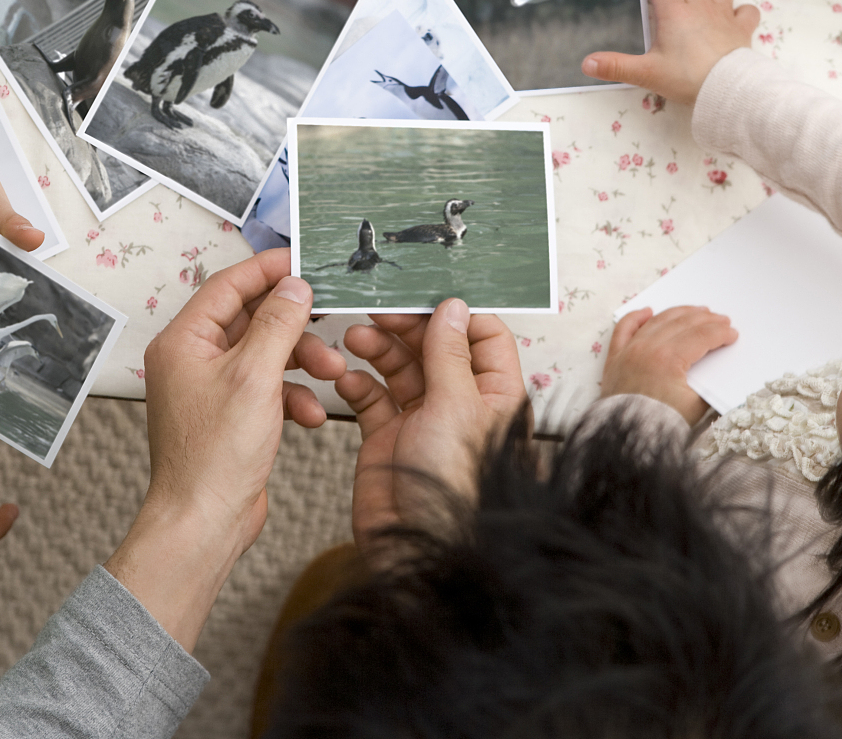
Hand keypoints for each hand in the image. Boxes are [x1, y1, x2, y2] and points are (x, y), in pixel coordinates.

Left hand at [104, 248, 344, 648]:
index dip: (268, 269)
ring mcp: (210, 388)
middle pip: (251, 318)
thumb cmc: (214, 456)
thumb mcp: (255, 377)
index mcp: (184, 341)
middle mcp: (192, 359)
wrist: (204, 521)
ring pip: (265, 353)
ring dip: (301, 360)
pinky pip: (267, 387)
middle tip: (329, 318)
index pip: (228, 285)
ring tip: (330, 371)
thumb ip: (278, 324)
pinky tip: (310, 414)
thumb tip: (294, 286)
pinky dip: (292, 395)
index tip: (303, 261)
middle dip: (294, 324)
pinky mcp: (229, 415)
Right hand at [336, 299, 527, 552]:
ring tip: (357, 337)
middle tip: (378, 309)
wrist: (418, 547)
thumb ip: (448, 354)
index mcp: (494, 393)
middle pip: (435, 346)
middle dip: (406, 325)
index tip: (424, 295)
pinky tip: (348, 376)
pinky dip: (359, 382)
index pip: (482, 336)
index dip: (454, 313)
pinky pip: (373, 398)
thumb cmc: (456, 489)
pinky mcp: (390, 437)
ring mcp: (423, 420)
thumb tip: (452, 308)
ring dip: (378, 348)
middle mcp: (460, 403)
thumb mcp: (456, 407)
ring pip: (400, 367)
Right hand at [582, 0, 760, 103]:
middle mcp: (700, 7)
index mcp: (674, 14)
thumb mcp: (646, 74)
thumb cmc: (688, 79)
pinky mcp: (742, 29)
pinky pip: (747, 10)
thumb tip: (587, 63)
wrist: (727, 90)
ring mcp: (724, 16)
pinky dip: (740, 7)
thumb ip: (616, 66)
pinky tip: (732, 14)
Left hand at [600, 306, 737, 425]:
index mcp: (668, 358)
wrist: (629, 437)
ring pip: (657, 321)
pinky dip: (636, 317)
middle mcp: (647, 348)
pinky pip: (624, 329)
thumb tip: (719, 371)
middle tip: (721, 319)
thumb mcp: (696, 406)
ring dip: (679, 313)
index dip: (720, 333)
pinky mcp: (615, 357)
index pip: (701, 337)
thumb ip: (710, 384)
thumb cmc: (663, 423)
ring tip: (697, 311)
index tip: (732, 334)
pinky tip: (648, 311)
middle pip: (682, 324)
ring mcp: (629, 350)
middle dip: (705, 319)